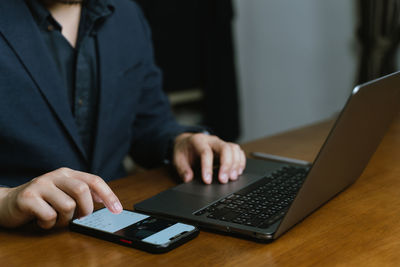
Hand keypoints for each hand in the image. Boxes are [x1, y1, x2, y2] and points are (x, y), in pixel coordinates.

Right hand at [0, 168, 121, 228]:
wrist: (6, 203)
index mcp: (67, 173)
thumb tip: (104, 200)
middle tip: (79, 218)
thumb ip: (82, 193)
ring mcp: (41, 185)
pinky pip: (49, 215)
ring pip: (67, 206)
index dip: (108, 195)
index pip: (94, 180)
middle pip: (82, 191)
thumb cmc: (41, 200)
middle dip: (85, 209)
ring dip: (65, 220)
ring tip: (56, 219)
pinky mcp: (28, 197)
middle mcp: (56, 176)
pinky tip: (42, 221)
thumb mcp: (63, 192)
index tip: (117, 209)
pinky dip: (49, 224)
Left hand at [173, 133, 245, 183]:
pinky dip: (240, 162)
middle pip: (225, 148)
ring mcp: (221, 143)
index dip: (207, 167)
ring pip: (234, 149)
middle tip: (224, 180)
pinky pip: (238, 151)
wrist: (187, 143)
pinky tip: (238, 172)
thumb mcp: (177, 159)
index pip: (206, 152)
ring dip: (236, 164)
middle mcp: (212, 140)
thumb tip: (188, 178)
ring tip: (233, 178)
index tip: (207, 181)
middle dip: (226, 165)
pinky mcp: (227, 148)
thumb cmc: (184, 151)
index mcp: (198, 141)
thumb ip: (182, 169)